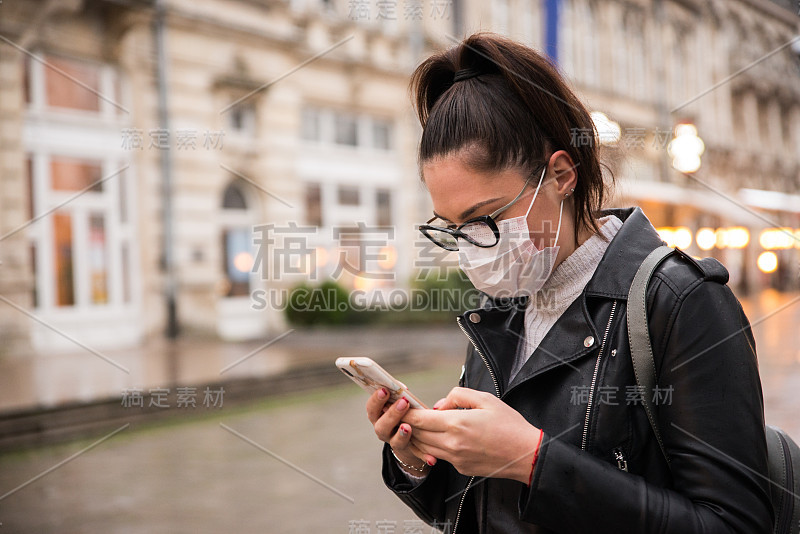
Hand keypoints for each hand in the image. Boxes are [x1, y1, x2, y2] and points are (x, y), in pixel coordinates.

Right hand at [366, 388, 436, 474]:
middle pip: (381, 425)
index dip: (376, 399)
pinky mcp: (408, 452)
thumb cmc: (406, 411)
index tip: (385, 390)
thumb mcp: (401, 402)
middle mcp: (383, 429)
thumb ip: (400, 396)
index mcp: (378, 415)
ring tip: (408, 427)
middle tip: (403, 402)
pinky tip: (431, 458)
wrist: (411, 438)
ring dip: (402, 434)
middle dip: (391, 413)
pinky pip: (416, 454)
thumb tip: (405, 389)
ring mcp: (394, 441)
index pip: (372, 407)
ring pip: (395, 441)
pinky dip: (423, 455)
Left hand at [402, 387, 542, 483]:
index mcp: (456, 424)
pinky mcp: (461, 468)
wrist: (526, 454)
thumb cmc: (509, 424)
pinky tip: (437, 436)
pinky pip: (440, 455)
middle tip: (402, 413)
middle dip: (408, 423)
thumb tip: (439, 405)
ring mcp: (456, 459)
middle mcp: (452, 444)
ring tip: (417, 424)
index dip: (406, 412)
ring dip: (418, 436)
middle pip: (417, 434)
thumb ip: (458, 396)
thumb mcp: (485, 399)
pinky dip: (433, 446)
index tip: (399, 405)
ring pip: (425, 447)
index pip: (419, 419)